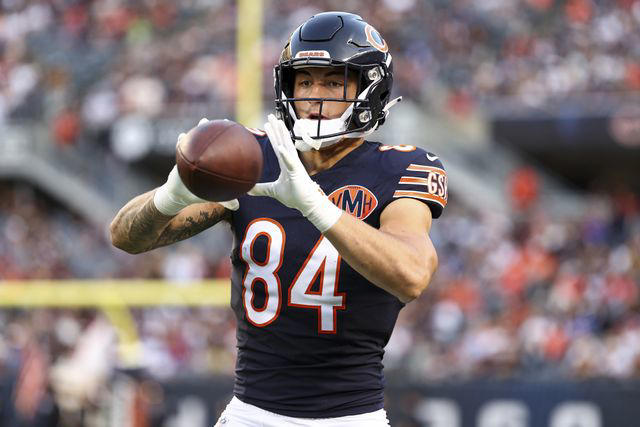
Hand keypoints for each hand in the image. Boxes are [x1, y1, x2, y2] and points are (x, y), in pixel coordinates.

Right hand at [153, 118, 238, 215]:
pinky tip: (182, 135)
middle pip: (211, 140)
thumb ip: (225, 200)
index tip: (240, 132)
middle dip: (218, 129)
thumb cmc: (198, 193)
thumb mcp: (213, 196)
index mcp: (212, 163)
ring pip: (197, 139)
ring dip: (200, 130)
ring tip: (203, 121)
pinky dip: (181, 141)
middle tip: (224, 121)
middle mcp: (203, 156)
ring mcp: (192, 154)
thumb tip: (238, 207)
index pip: (223, 149)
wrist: (180, 194)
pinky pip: (180, 146)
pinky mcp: (180, 155)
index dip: (232, 141)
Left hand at [248, 114, 341, 231]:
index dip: (273, 135)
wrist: (307, 205)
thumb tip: (248, 190)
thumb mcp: (273, 191)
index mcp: (286, 164)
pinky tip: (281, 147)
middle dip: (277, 129)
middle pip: (283, 142)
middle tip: (271, 116)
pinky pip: (291, 163)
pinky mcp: (298, 173)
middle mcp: (291, 161)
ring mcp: (295, 166)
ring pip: (288, 147)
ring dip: (283, 135)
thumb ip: (261, 189)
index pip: (278, 146)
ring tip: (278, 123)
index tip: (267, 124)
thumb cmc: (294, 196)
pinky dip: (286, 155)